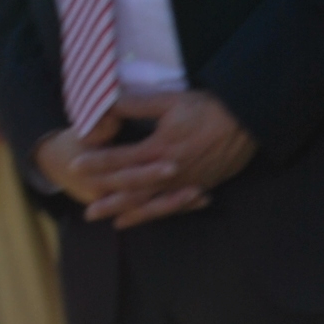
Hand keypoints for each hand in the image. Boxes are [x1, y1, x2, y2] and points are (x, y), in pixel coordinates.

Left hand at [36, 91, 254, 228]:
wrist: (248, 121)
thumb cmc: (208, 107)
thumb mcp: (170, 100)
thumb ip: (137, 104)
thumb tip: (109, 104)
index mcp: (159, 148)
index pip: (121, 159)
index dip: (97, 163)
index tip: (76, 168)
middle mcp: (170, 171)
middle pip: (133, 190)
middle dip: (109, 200)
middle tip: (88, 213)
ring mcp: (186, 182)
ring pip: (153, 203)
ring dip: (131, 214)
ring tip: (112, 223)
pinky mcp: (201, 185)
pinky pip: (176, 206)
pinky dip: (159, 213)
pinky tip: (149, 217)